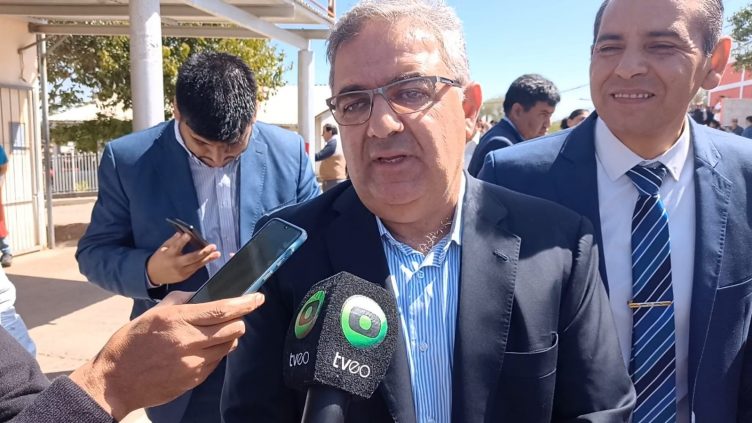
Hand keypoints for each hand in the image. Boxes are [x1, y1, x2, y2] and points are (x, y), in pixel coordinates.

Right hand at [68, 291, 264, 420]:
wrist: (115, 381)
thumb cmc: (130, 343)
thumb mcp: (152, 314)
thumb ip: (179, 301)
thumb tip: (199, 295)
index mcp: (177, 319)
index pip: (222, 309)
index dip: (245, 303)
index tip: (258, 298)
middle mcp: (188, 340)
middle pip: (233, 328)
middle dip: (240, 320)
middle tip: (236, 316)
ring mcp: (193, 362)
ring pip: (229, 346)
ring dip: (228, 337)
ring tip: (215, 333)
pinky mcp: (194, 379)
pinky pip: (216, 362)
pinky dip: (216, 353)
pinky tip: (202, 350)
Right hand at [146, 232, 220, 284]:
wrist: (153, 275)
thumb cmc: (159, 258)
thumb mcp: (163, 248)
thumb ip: (173, 241)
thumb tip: (181, 233)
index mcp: (168, 255)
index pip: (176, 247)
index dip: (182, 241)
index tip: (188, 235)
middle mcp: (176, 264)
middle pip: (191, 258)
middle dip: (203, 252)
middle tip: (213, 246)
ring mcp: (181, 272)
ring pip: (196, 265)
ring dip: (208, 259)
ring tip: (217, 254)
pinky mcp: (184, 277)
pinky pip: (195, 269)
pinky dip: (203, 263)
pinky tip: (210, 258)